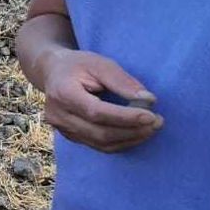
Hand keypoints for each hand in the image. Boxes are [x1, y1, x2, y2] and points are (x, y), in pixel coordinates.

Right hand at [36, 49, 161, 152]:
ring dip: (129, 139)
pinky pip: (98, 146)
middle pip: (99, 132)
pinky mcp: (69, 136)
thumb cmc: (78, 64)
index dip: (125, 117)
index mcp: (63, 93)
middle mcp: (58, 115)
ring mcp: (62, 129)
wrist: (52, 72)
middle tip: (158, 123)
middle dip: (132, 131)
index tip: (151, 116)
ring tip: (151, 129)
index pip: (97, 112)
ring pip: (100, 143)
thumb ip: (123, 81)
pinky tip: (136, 134)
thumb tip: (149, 100)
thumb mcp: (100, 63)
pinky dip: (120, 143)